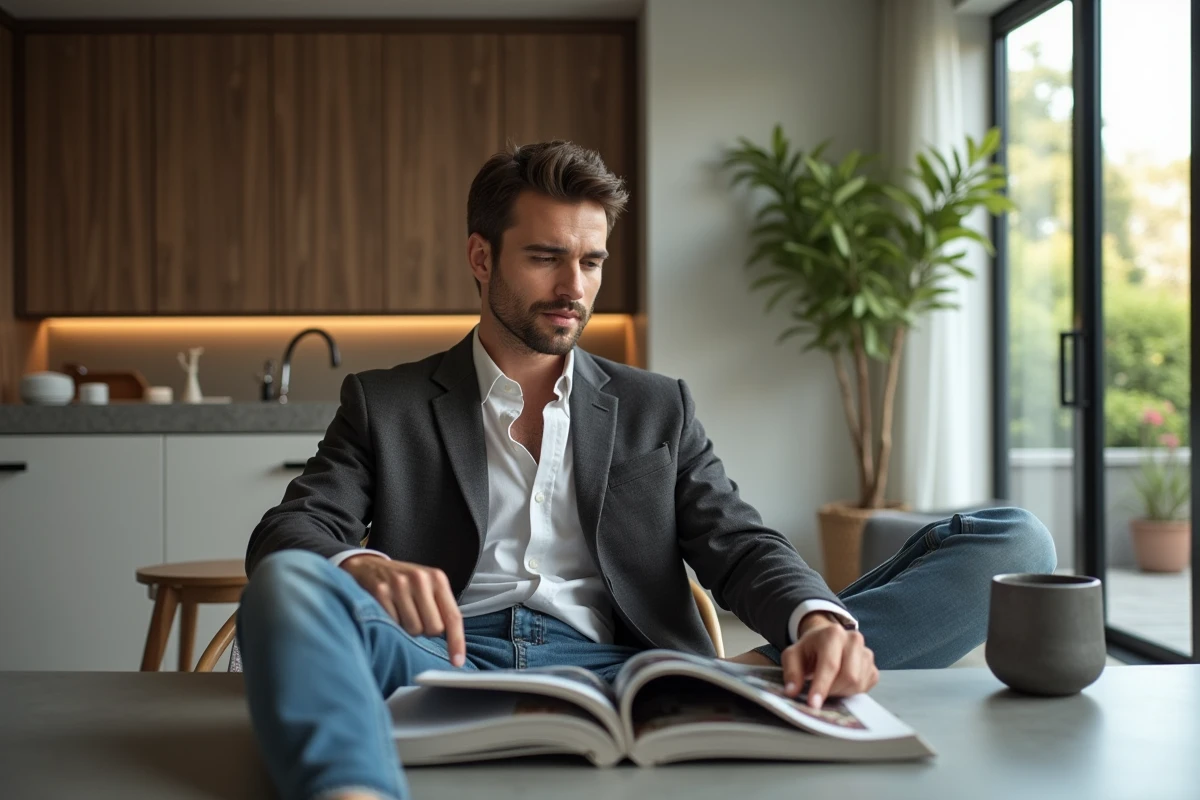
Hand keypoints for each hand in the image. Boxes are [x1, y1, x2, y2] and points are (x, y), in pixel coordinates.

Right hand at [340, 555, 465, 666]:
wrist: (368, 566)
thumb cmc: (403, 582)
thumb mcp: (426, 586)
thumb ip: (440, 608)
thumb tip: (453, 645)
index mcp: (437, 578)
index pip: (453, 617)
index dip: (457, 642)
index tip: (457, 662)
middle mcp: (420, 579)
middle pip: (434, 629)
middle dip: (426, 631)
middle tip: (416, 618)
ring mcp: (399, 585)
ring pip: (413, 630)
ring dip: (407, 630)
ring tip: (401, 613)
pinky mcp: (380, 592)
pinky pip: (393, 625)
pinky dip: (392, 626)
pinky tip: (388, 612)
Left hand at [780, 612, 877, 709]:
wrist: (826, 641)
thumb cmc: (809, 649)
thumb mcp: (792, 656)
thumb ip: (791, 672)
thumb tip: (791, 691)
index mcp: (833, 634)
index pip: (830, 664)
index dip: (822, 686)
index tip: (813, 704)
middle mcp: (854, 640)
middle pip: (849, 676)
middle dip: (832, 690)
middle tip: (820, 692)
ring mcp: (867, 653)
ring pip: (858, 684)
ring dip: (841, 692)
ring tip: (829, 685)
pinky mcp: (873, 667)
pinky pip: (865, 687)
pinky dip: (851, 692)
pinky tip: (840, 684)